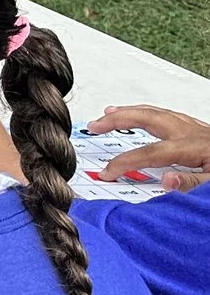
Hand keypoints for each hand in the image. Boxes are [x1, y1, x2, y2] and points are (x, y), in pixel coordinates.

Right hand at [95, 105, 209, 192]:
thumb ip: (192, 183)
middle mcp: (189, 133)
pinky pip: (167, 114)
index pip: (149, 153)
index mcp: (191, 147)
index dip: (124, 162)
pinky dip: (148, 112)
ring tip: (111, 112)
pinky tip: (144, 115)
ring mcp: (194, 128)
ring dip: (130, 111)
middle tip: (95, 125)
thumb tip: (167, 181)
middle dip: (116, 120)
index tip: (108, 172)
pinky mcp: (199, 130)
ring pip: (156, 112)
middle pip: (146, 119)